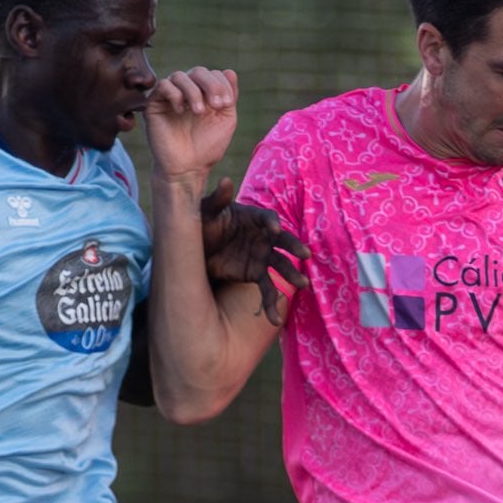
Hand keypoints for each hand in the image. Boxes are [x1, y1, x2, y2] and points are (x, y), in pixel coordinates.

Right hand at [144, 67, 239, 181]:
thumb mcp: (225, 120)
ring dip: (193, 91)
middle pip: (198, 71)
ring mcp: (170, 96)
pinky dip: (175, 94)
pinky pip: (163, 85)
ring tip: (198, 111)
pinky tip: (181, 110)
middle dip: (210, 85)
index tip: (226, 104)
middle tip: (216, 105)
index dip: (221, 84)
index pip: (213, 74)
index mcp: (205, 94)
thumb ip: (230, 96)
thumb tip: (230, 71)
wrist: (187, 168)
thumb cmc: (207, 147)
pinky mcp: (154, 103)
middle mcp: (187, 91)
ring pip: (180, 75)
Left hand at [199, 177, 309, 326]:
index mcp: (253, 218)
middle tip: (305, 254)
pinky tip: (274, 321)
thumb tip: (225, 181)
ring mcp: (262, 256)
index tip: (273, 229)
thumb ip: (217, 200)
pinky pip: (267, 289)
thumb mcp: (205, 212)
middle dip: (293, 247)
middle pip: (282, 241)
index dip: (270, 222)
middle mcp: (263, 237)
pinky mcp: (256, 274)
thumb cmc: (203, 223)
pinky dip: (271, 304)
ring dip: (291, 274)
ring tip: (303, 284)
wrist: (197, 248)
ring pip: (280, 265)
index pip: (266, 218)